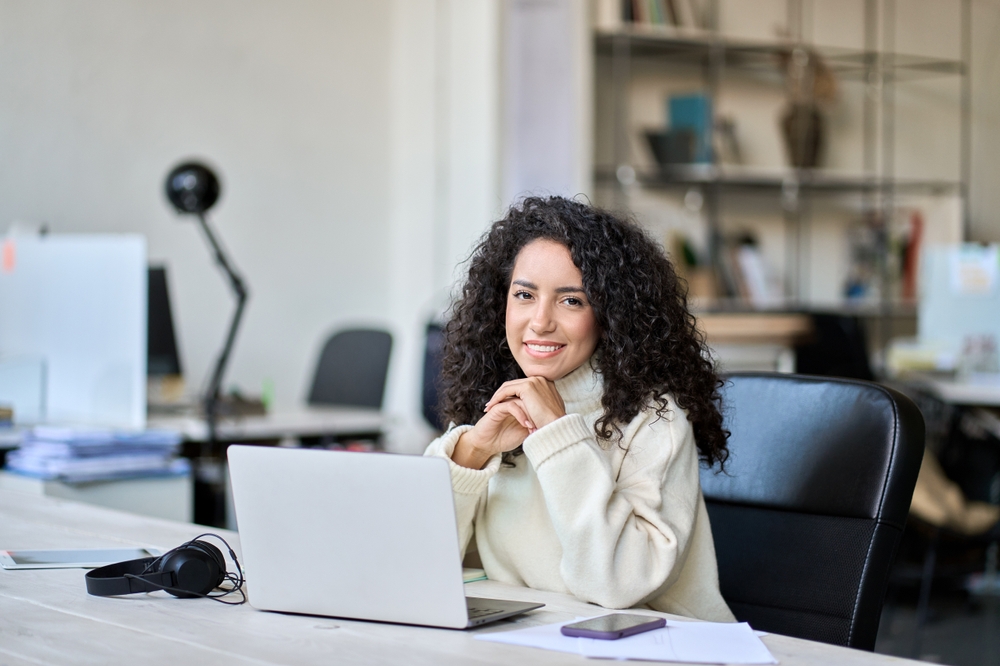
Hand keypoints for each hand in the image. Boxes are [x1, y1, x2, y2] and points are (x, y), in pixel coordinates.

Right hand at [451, 377, 565, 469]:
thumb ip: (537, 423)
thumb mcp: (526, 431)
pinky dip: (520, 415)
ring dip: (530, 413)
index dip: (542, 411)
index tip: (549, 423)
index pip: (535, 401)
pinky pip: (511, 406)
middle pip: (529, 397)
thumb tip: (552, 423)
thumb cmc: (506, 439)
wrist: (488, 444)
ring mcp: (505, 403)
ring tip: (536, 426)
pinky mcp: (497, 408)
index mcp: (520, 405)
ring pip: (521, 400)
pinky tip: (526, 425)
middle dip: (538, 411)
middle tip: (544, 423)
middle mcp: (513, 401)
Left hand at [484, 376, 565, 431]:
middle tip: (492, 404)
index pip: (523, 386)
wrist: (557, 428)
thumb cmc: (553, 425)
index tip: (503, 404)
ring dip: (498, 396)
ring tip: (489, 406)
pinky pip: (507, 391)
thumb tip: (535, 410)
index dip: (512, 395)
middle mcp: (540, 379)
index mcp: (546, 384)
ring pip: (509, 386)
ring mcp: (534, 381)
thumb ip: (541, 405)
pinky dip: (498, 398)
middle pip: (515, 384)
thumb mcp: (548, 412)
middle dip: (502, 394)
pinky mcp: (528, 387)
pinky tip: (492, 406)